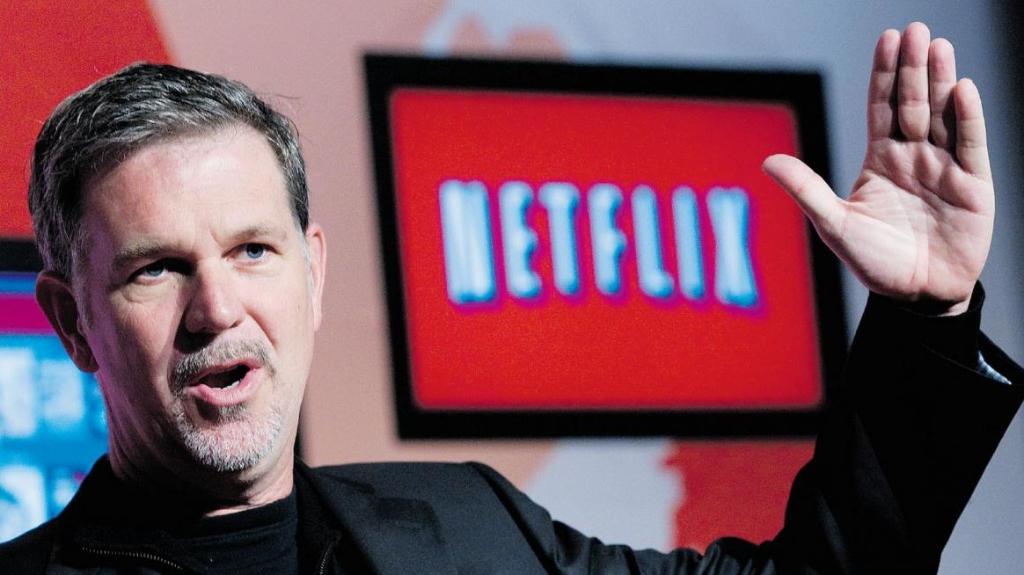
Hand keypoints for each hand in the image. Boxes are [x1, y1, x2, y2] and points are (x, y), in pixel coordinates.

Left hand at [763, 22, 992, 314]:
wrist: (916, 296)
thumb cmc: (875, 262)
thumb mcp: (834, 224)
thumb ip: (806, 190)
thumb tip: (768, 161)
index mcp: (881, 160)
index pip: (882, 107)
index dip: (884, 74)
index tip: (886, 40)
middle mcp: (914, 156)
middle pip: (912, 102)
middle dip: (912, 67)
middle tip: (914, 30)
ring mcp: (944, 167)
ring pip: (942, 115)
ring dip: (940, 81)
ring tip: (937, 46)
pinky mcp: (973, 185)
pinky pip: (970, 144)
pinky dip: (967, 118)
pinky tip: (962, 90)